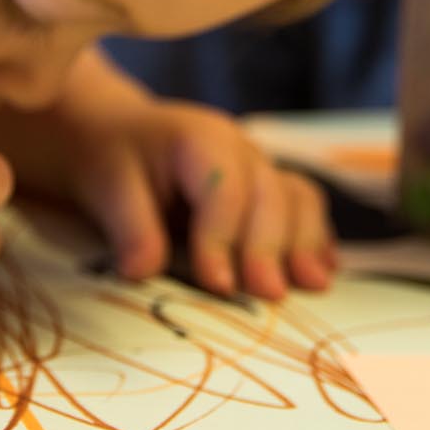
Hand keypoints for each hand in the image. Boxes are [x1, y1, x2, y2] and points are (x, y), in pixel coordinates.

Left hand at [0, 50, 335, 300]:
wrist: (117, 134)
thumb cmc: (112, 158)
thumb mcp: (107, 186)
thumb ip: (130, 229)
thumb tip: (141, 273)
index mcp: (198, 138)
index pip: (224, 188)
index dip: (223, 238)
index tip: (218, 284)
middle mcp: (239, 148)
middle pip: (270, 194)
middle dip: (270, 247)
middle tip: (268, 295)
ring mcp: (258, 165)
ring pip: (297, 197)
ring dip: (304, 243)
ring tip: (312, 285)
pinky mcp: (266, 186)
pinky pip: (303, 205)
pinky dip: (314, 237)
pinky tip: (321, 270)